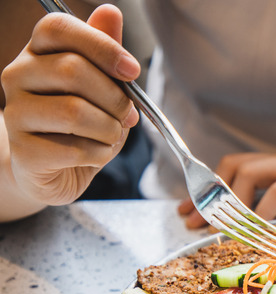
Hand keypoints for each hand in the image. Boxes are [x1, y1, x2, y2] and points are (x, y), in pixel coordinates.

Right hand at [1, 5, 139, 204]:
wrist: (58, 169)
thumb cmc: (84, 123)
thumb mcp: (103, 85)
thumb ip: (106, 51)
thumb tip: (110, 12)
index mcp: (38, 52)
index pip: (59, 28)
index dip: (102, 46)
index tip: (132, 70)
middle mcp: (18, 76)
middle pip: (73, 70)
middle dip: (115, 97)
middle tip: (128, 114)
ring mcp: (16, 113)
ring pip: (75, 112)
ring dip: (109, 128)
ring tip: (112, 134)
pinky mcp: (24, 151)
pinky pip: (75, 148)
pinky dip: (100, 153)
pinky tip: (96, 153)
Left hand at [178, 118, 275, 227]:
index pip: (237, 167)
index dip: (209, 188)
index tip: (190, 211)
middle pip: (233, 165)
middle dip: (208, 194)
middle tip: (190, 220)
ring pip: (249, 172)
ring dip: (230, 202)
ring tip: (221, 227)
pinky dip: (264, 209)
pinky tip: (258, 228)